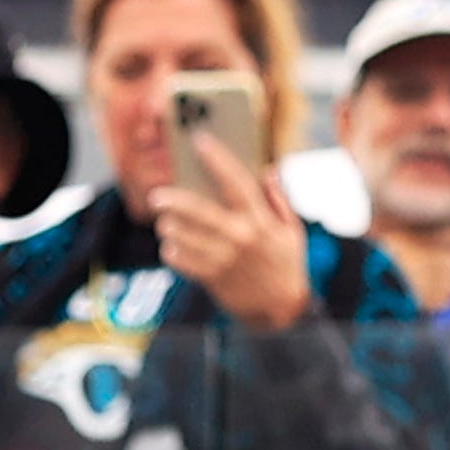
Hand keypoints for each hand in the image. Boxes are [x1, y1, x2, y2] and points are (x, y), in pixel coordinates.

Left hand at [145, 146, 314, 330]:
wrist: (284, 309)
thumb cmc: (287, 264)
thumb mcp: (292, 230)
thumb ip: (279, 199)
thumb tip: (268, 170)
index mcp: (260, 220)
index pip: (236, 182)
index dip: (217, 158)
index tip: (199, 140)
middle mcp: (240, 237)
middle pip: (198, 210)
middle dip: (173, 199)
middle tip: (157, 196)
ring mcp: (224, 259)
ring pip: (183, 235)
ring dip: (168, 226)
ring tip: (165, 222)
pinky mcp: (213, 278)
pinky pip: (181, 260)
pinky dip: (172, 251)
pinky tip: (172, 246)